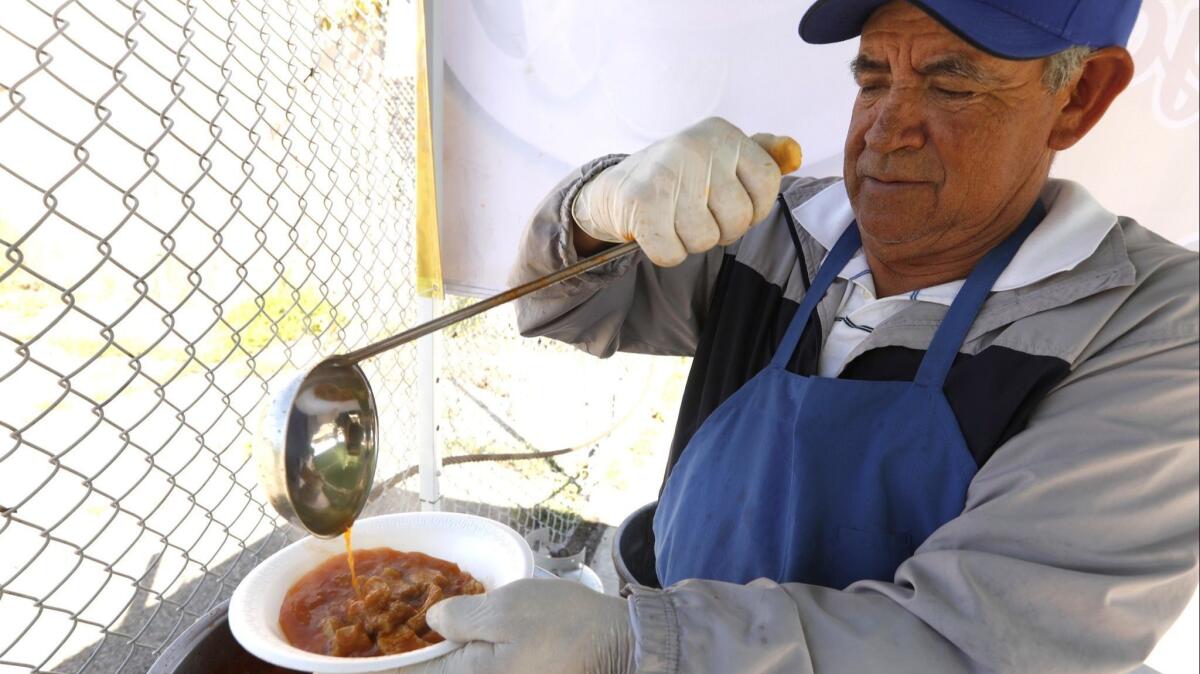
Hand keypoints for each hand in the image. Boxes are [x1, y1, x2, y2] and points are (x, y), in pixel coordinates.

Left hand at [392, 578, 633, 673]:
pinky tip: (457, 638)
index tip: (350, 660)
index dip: (377, 665)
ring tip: (418, 636)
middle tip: (379, 643)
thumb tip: (432, 622)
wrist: (622, 648)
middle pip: (435, 672)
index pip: (412, 672)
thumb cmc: (566, 625)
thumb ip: (461, 617)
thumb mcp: (508, 607)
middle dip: (407, 660)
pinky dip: (463, 655)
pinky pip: (478, 670)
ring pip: (457, 669)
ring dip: (436, 656)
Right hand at [572, 116, 794, 266]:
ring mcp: (666, 172)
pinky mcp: (640, 203)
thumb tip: (795, 153)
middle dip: (720, 229)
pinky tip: (656, 231)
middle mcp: (696, 146)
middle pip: (739, 219)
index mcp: (722, 133)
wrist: (615, 188)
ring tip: (674, 219)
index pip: (768, 184)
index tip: (732, 206)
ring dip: (690, 241)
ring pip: (705, 240)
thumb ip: (764, 156)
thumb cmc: (680, 178)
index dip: (755, 208)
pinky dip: (666, 251)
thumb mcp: (723, 157)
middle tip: (696, 214)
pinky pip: (673, 253)